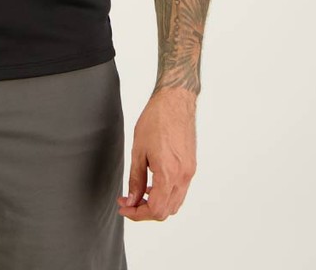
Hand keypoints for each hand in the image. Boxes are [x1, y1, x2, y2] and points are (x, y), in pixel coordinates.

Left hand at [117, 86, 196, 221]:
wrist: (175, 101)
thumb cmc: (155, 120)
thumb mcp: (138, 150)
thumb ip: (136, 179)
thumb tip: (132, 201)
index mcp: (169, 173)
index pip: (156, 210)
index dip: (137, 214)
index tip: (124, 208)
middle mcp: (183, 177)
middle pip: (166, 211)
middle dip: (145, 211)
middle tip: (127, 202)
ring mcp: (190, 172)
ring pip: (174, 203)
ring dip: (156, 204)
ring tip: (138, 194)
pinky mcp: (191, 166)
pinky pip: (180, 190)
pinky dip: (165, 194)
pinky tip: (152, 184)